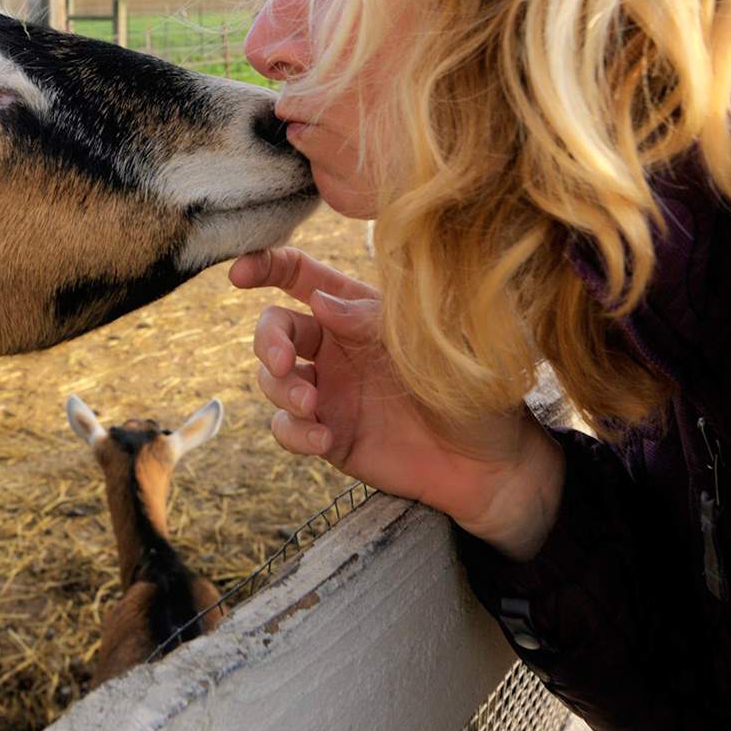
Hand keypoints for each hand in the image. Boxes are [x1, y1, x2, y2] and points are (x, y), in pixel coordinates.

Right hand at [229, 246, 566, 560]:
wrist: (490, 464)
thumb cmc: (471, 389)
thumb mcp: (427, 341)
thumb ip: (371, 320)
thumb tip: (318, 303)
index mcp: (357, 309)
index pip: (299, 276)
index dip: (265, 266)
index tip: (240, 274)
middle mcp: (336, 347)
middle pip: (275, 328)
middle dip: (268, 341)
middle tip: (285, 363)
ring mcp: (329, 392)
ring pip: (272, 379)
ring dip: (280, 390)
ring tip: (313, 407)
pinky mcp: (329, 436)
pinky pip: (286, 429)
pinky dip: (293, 432)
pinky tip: (323, 439)